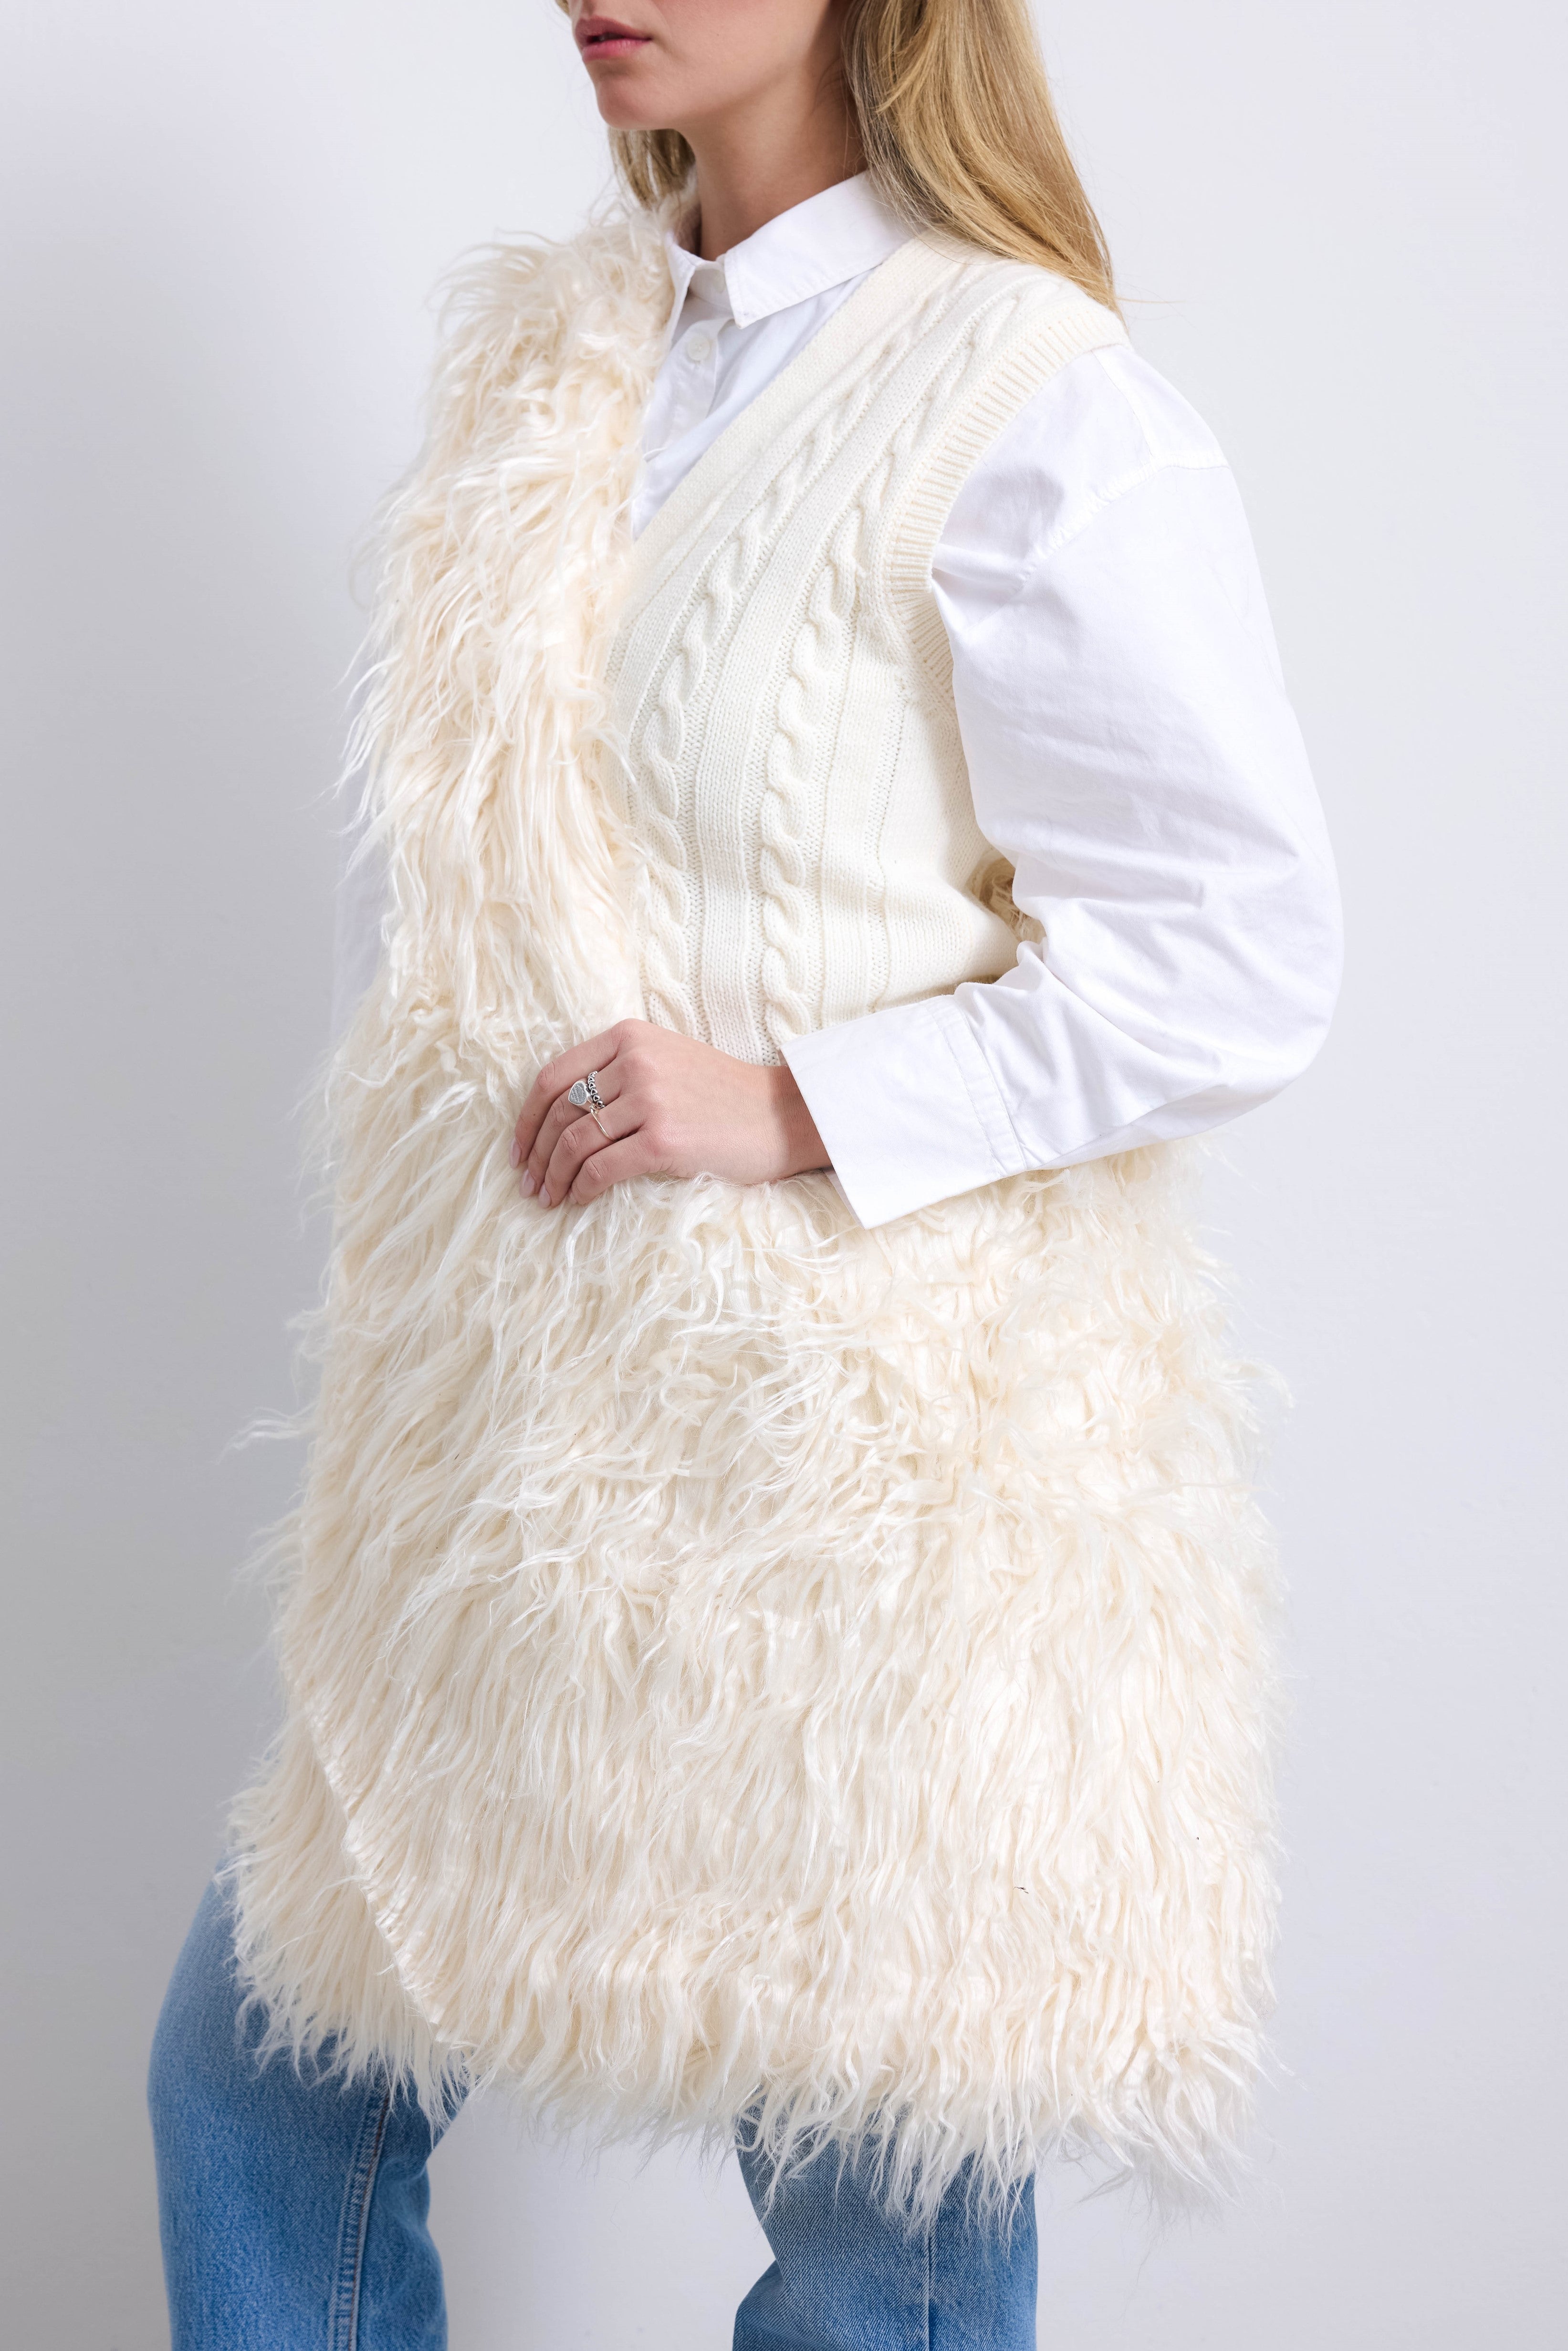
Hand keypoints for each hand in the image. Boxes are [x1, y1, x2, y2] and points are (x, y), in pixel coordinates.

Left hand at [509, 1019, 829, 1207]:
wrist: (782, 1116)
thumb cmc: (722, 1096)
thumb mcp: (667, 1060)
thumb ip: (618, 1072)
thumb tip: (560, 1117)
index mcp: (629, 1037)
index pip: (553, 1076)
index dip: (526, 1118)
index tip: (519, 1149)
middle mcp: (635, 1062)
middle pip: (558, 1112)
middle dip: (535, 1153)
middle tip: (528, 1183)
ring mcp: (650, 1100)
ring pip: (574, 1143)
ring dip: (554, 1177)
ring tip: (548, 1199)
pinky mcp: (664, 1140)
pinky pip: (601, 1169)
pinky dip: (581, 1189)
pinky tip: (578, 1201)